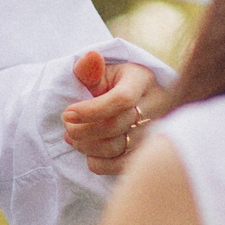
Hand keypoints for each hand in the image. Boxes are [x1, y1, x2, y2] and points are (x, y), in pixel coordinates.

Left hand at [64, 54, 167, 176]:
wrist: (130, 102)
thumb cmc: (110, 85)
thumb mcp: (100, 72)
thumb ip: (90, 69)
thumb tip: (90, 58)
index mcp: (143, 79)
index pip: (121, 99)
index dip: (91, 110)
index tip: (67, 114)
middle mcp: (157, 105)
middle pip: (117, 125)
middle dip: (83, 129)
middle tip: (67, 126)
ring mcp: (157, 130)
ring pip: (119, 147)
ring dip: (87, 146)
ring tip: (73, 138)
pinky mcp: (149, 152)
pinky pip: (122, 166)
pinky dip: (99, 163)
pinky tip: (89, 153)